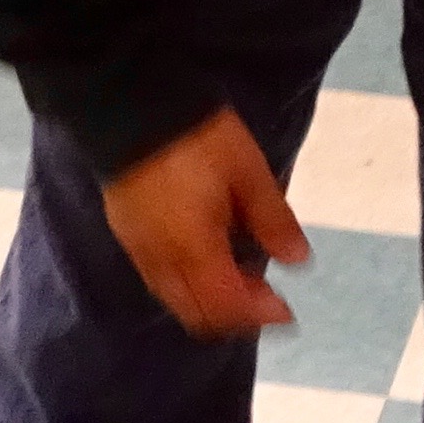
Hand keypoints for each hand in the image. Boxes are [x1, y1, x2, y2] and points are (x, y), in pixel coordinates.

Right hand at [102, 107, 306, 335]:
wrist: (128, 106)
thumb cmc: (196, 136)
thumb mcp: (247, 171)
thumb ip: (272, 220)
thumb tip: (296, 259)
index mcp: (195, 249)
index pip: (227, 307)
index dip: (259, 315)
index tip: (286, 311)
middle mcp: (162, 261)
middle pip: (198, 315)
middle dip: (234, 316)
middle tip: (265, 296)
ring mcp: (139, 250)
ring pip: (175, 300)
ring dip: (210, 301)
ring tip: (240, 276)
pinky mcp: (127, 235)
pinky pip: (158, 279)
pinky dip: (187, 285)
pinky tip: (206, 259)